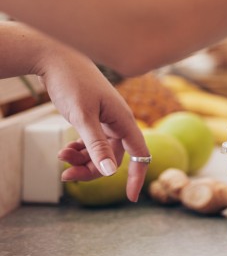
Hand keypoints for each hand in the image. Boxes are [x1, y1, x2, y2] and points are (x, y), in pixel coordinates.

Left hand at [38, 45, 149, 201]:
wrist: (57, 57)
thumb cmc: (72, 82)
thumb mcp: (82, 116)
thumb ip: (96, 145)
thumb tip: (112, 171)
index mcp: (123, 119)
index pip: (140, 154)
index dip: (137, 176)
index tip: (132, 198)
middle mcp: (118, 121)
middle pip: (115, 157)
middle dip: (93, 170)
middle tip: (66, 176)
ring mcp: (106, 119)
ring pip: (101, 151)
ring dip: (82, 160)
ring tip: (61, 157)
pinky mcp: (93, 117)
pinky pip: (92, 142)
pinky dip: (79, 150)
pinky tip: (65, 150)